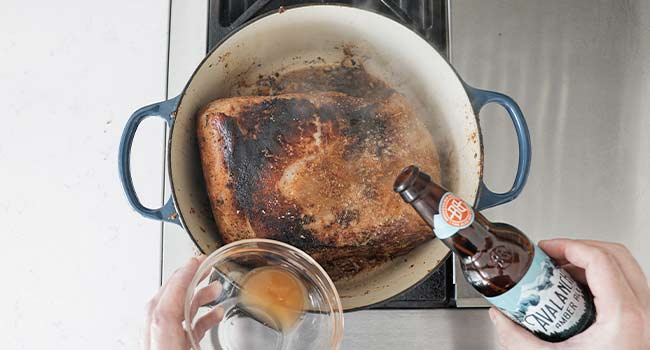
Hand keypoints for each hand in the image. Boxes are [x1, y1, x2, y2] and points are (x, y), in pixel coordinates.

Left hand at [143, 256, 223, 349]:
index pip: (165, 307)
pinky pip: (181, 330)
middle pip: (164, 303)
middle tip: (202, 266)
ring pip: (172, 315)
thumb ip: (208, 334)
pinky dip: (197, 318)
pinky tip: (214, 314)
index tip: (194, 263)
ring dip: (194, 298)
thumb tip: (224, 316)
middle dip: (185, 280)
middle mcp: (158, 346)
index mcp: (162, 348)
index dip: (180, 281)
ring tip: (215, 289)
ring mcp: (162, 347)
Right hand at [490, 239, 649, 349]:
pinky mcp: (644, 324)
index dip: (568, 245)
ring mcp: (648, 317)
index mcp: (624, 316)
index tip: (546, 249)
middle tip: (552, 255)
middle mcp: (643, 312)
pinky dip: (602, 278)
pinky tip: (577, 293)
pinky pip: (627, 284)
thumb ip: (516, 337)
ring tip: (562, 272)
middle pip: (617, 255)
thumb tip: (499, 316)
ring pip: (626, 267)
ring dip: (592, 262)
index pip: (599, 259)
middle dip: (579, 247)